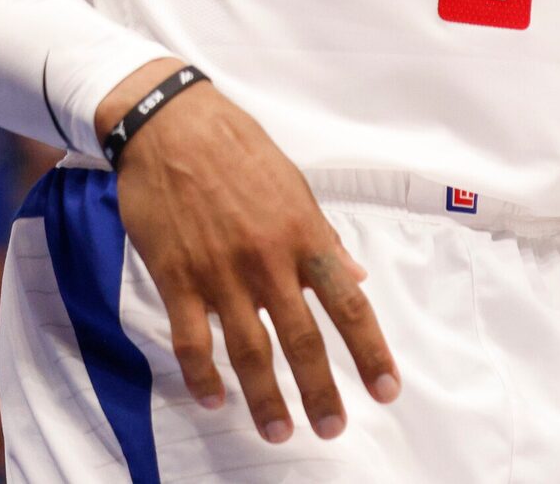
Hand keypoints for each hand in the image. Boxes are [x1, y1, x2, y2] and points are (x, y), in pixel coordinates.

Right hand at [100, 61, 398, 443]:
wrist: (171, 125)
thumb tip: (356, 276)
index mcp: (304, 235)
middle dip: (321, 392)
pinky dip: (202, 377)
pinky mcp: (176, 276)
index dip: (370, 352)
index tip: (387, 391)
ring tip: (279, 432)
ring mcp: (220, 272)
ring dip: (265, 398)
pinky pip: (190, 340)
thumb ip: (323, 237)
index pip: (348, 304)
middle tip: (333, 430)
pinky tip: (214, 401)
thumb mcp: (294, 186)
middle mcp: (268, 260)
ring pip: (248, 350)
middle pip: (302, 339)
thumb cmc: (239, 151)